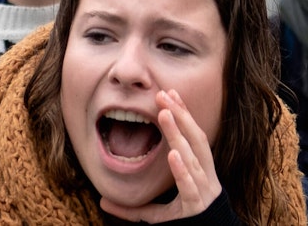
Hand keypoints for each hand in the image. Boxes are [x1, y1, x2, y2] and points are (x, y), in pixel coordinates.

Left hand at [101, 90, 221, 222]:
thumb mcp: (156, 216)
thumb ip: (132, 208)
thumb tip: (102, 201)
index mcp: (200, 174)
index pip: (194, 138)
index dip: (184, 115)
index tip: (170, 94)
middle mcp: (205, 180)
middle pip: (196, 140)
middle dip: (182, 116)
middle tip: (164, 94)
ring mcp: (203, 193)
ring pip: (194, 159)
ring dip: (179, 135)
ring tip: (165, 114)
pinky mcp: (198, 209)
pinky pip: (190, 187)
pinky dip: (183, 171)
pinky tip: (173, 155)